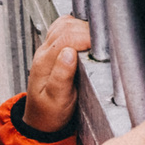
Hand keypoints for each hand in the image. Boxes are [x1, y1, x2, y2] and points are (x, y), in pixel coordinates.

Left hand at [22, 15, 92, 134]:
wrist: (41, 120)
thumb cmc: (49, 113)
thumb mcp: (56, 100)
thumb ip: (61, 77)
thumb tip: (70, 53)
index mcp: (44, 63)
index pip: (66, 38)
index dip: (86, 37)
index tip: (101, 46)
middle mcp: (44, 52)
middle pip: (65, 26)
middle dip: (87, 30)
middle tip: (103, 43)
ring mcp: (47, 49)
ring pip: (64, 24)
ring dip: (82, 26)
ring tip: (97, 40)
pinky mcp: (53, 50)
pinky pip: (64, 29)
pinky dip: (77, 27)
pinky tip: (87, 36)